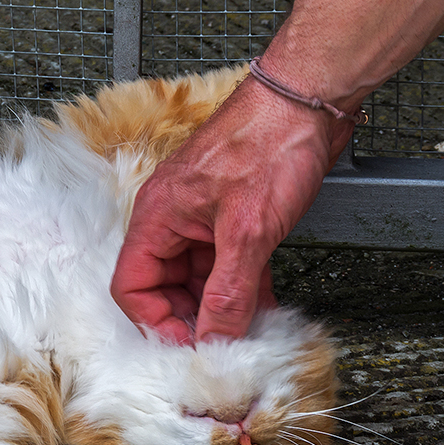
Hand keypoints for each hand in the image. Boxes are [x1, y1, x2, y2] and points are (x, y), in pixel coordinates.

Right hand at [110, 78, 354, 343]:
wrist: (311, 98)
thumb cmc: (270, 141)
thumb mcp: (249, 231)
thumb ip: (229, 291)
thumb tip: (214, 338)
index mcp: (157, 216)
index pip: (132, 285)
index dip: (157, 322)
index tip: (191, 346)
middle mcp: (173, 218)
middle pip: (165, 286)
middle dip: (191, 318)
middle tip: (222, 345)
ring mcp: (204, 216)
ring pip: (199, 277)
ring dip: (221, 306)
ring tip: (247, 332)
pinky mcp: (234, 215)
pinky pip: (227, 263)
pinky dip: (243, 287)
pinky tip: (264, 307)